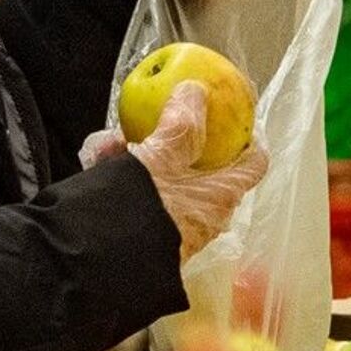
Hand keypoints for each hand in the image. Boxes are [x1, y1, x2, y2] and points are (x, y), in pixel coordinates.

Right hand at [82, 82, 267, 260]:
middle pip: (205, 165)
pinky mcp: (146, 232)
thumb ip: (181, 122)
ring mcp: (175, 225)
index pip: (253, 163)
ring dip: (143, 151)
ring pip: (166, 176)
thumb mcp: (162, 155)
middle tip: (164, 115)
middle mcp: (203, 214)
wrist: (97, 260)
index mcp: (220, 196)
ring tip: (115, 138)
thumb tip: (195, 90)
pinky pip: (142, 194)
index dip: (251, 135)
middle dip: (181, 137)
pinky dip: (125, 172)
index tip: (240, 113)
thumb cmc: (142, 210)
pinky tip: (101, 155)